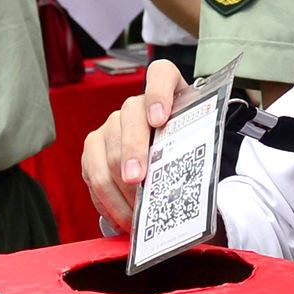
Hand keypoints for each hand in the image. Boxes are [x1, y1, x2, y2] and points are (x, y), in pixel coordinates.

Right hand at [82, 58, 188, 232]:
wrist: (165, 160)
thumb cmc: (185, 151)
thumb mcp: (197, 145)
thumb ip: (196, 153)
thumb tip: (200, 188)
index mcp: (167, 92)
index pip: (161, 75)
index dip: (158, 94)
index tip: (159, 119)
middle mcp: (134, 106)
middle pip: (129, 122)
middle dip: (132, 154)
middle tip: (137, 181)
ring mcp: (111, 126)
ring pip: (107, 154)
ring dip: (119, 189)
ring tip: (135, 216)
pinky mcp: (93, 149)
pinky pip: (92, 175)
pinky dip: (107, 201)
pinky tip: (122, 219)